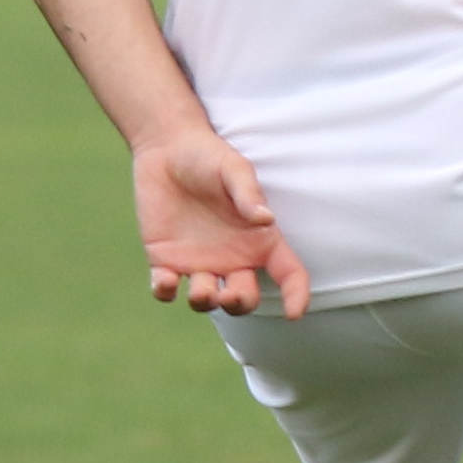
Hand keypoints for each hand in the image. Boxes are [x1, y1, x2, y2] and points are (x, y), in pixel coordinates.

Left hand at [132, 125, 308, 319]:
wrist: (166, 150)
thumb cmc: (209, 156)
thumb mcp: (234, 169)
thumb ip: (248, 194)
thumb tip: (266, 220)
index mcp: (259, 239)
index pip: (289, 273)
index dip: (296, 295)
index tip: (293, 312)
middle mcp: (233, 257)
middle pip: (244, 298)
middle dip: (240, 304)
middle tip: (230, 296)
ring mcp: (198, 262)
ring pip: (206, 300)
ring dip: (205, 301)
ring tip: (200, 289)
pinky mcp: (165, 261)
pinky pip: (166, 289)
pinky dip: (166, 292)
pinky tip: (166, 280)